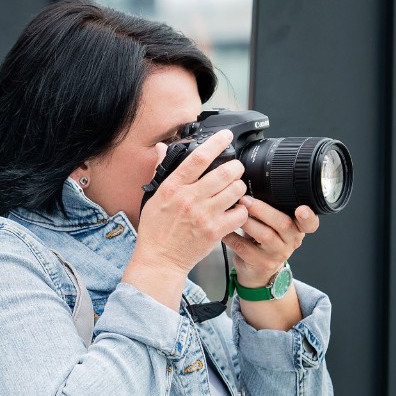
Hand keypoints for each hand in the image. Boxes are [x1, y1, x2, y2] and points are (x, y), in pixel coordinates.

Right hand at [134, 130, 248, 275]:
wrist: (160, 259)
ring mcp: (204, 215)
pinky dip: (242, 210)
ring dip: (240, 187)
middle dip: (236, 167)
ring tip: (235, 189)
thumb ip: (161, 171)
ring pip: (236, 190)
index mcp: (173, 187)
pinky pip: (240, 213)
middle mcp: (190, 198)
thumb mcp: (154, 196)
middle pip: (224, 172)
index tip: (226, 135)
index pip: (198, 158)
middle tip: (236, 169)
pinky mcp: (215, 231)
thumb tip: (160, 148)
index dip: (216, 143)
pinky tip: (235, 210)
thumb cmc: (156, 229)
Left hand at [224, 199, 319, 287]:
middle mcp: (291, 241)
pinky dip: (232, 236)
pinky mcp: (262, 263)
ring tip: (235, 212)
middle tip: (245, 200)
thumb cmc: (264, 239)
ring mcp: (278, 254)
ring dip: (247, 221)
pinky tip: (224, 229)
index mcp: (297, 227)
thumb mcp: (272, 223)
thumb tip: (248, 182)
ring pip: (265, 235)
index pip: (311, 223)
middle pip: (284, 224)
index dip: (308, 216)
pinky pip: (245, 248)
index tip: (301, 209)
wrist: (258, 269)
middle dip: (263, 210)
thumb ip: (270, 206)